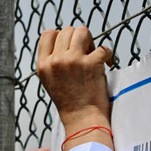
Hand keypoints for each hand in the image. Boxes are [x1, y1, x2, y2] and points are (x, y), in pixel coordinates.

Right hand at [37, 27, 113, 150]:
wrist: (82, 120)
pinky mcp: (90, 64)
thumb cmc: (70, 103)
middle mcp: (55, 61)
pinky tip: (106, 65)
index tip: (70, 47)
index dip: (61, 36)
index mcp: (43, 66)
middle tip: (84, 55)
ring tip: (93, 55)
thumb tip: (67, 40)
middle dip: (78, 39)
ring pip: (83, 31)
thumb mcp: (51, 81)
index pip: (48, 34)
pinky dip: (107, 55)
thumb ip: (54, 61)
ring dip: (91, 41)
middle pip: (67, 30)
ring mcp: (72, 61)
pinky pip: (103, 47)